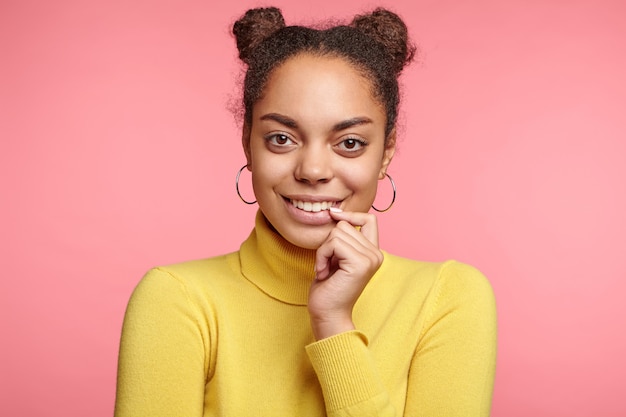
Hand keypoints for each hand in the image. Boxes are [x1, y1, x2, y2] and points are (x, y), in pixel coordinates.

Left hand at [308, 208, 383, 339]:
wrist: (328, 314)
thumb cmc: (329, 288)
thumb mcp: (337, 257)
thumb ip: (342, 239)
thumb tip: (334, 213)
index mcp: (373, 252)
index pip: (369, 219)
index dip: (350, 214)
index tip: (333, 215)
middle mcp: (376, 254)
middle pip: (345, 225)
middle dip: (328, 242)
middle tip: (327, 264)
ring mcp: (370, 258)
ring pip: (337, 233)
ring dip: (323, 251)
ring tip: (325, 270)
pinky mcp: (360, 263)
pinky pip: (333, 243)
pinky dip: (321, 256)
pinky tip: (323, 273)